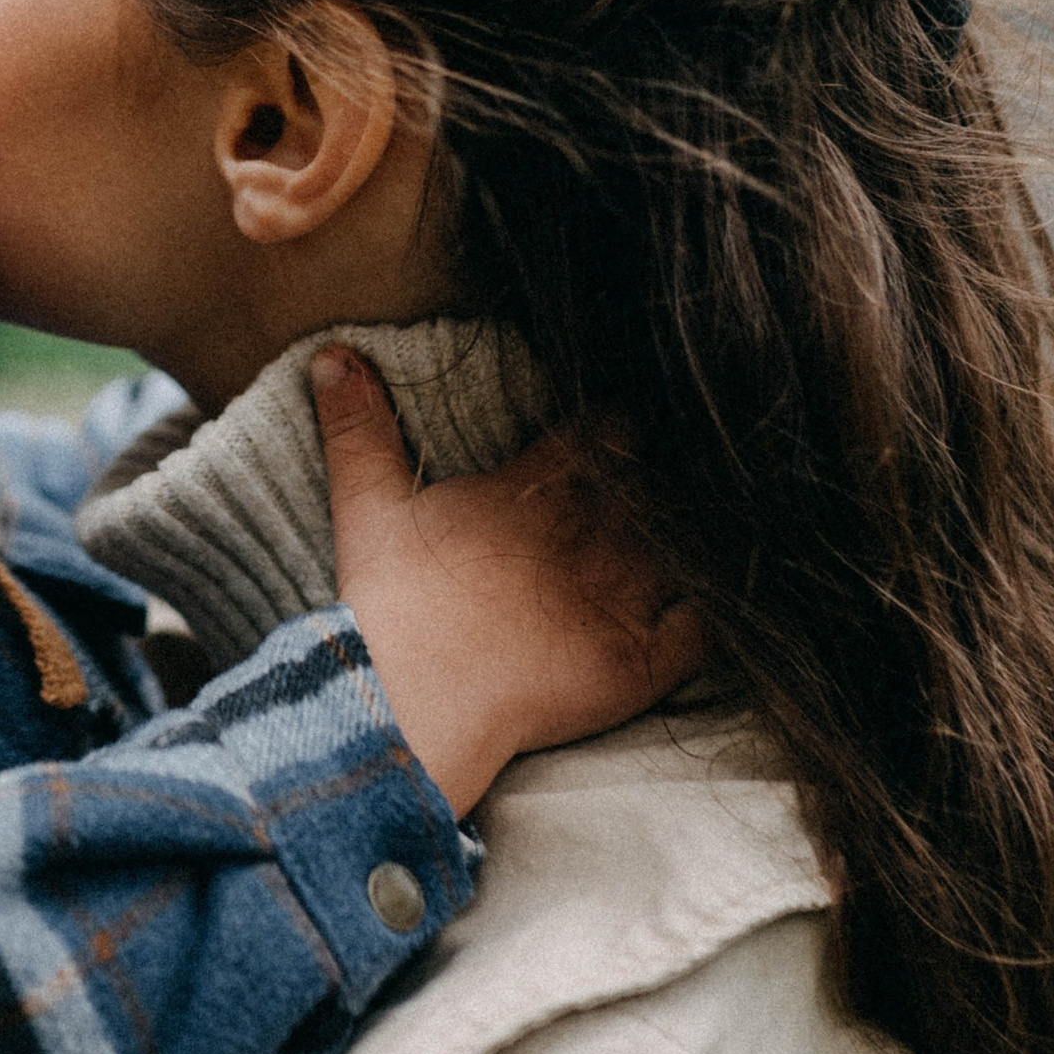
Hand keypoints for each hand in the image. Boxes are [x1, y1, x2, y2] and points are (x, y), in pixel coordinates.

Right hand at [312, 348, 700, 820]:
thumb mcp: (366, 504)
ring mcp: (620, 599)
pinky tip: (720, 596)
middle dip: (659, 484)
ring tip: (705, 531)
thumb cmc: (387, 605)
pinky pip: (704, 628)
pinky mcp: (641, 661)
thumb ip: (359, 427)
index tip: (622, 433)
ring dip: (692, 537)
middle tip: (665, 485)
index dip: (616, 432)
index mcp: (532, 492)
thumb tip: (333, 351)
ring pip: (684, 547)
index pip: (599, 437)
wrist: (410, 702)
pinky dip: (717, 608)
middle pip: (650, 489)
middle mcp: (588, 536)